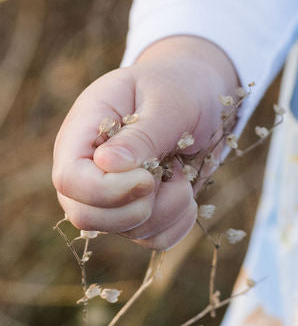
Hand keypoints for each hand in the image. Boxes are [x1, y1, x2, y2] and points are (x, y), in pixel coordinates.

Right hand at [52, 38, 242, 249]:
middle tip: (172, 171)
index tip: (148, 178)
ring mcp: (109, 194)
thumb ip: (143, 132)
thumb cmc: (180, 87)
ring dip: (167, 209)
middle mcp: (88, 168)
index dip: (105, 190)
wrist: (200, 93)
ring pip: (125, 231)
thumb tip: (107, 165)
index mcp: (83, 130)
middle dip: (137, 207)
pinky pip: (152, 238)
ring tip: (182, 170)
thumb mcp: (170, 99)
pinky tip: (187, 190)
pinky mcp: (136, 211)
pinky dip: (178, 222)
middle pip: (86, 216)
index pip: (69, 179)